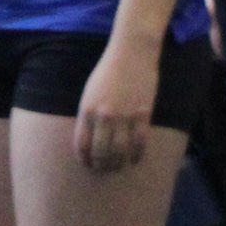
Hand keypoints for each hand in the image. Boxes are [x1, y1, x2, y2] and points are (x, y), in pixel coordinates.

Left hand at [75, 41, 157, 173]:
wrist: (131, 55)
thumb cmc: (108, 72)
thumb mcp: (89, 93)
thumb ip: (89, 115)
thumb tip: (91, 137)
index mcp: (87, 110)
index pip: (82, 144)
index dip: (84, 159)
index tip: (87, 165)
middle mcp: (104, 116)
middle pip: (101, 151)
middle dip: (101, 165)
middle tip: (103, 170)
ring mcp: (125, 116)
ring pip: (120, 151)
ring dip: (118, 163)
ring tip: (117, 168)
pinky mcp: (144, 114)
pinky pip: (140, 142)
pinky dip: (137, 155)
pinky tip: (134, 160)